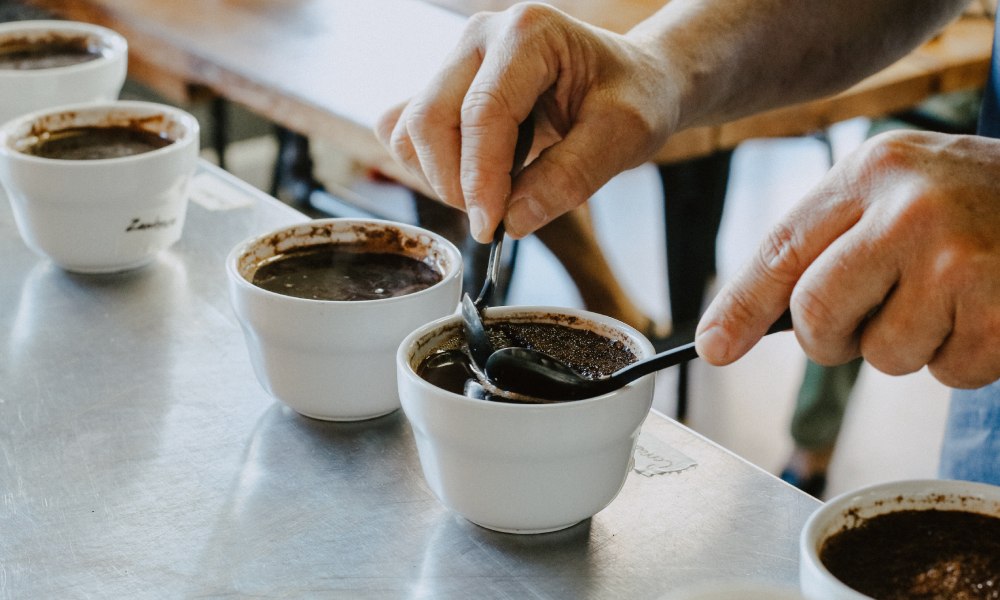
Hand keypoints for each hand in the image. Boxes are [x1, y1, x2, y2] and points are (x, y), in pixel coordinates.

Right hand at [376, 3, 675, 241]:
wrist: (635, 81)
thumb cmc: (635, 98)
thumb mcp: (624, 137)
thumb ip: (570, 177)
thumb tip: (512, 220)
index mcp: (528, 34)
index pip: (482, 113)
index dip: (479, 179)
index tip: (491, 228)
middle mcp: (482, 36)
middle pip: (429, 120)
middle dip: (455, 183)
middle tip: (496, 218)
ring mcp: (458, 59)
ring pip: (409, 129)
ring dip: (440, 177)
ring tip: (492, 194)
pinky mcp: (446, 85)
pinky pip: (406, 131)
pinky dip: (430, 167)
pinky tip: (474, 177)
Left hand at [696, 129, 999, 388]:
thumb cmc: (967, 204)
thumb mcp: (890, 195)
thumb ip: (823, 247)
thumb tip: (734, 330)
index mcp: (870, 173)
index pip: (782, 251)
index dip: (739, 307)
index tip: (713, 347)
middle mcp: (909, 209)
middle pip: (817, 314)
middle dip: (833, 336)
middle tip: (865, 319)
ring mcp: (960, 259)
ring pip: (882, 356)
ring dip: (907, 345)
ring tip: (945, 299)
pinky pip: (948, 374)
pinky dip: (961, 359)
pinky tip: (982, 313)